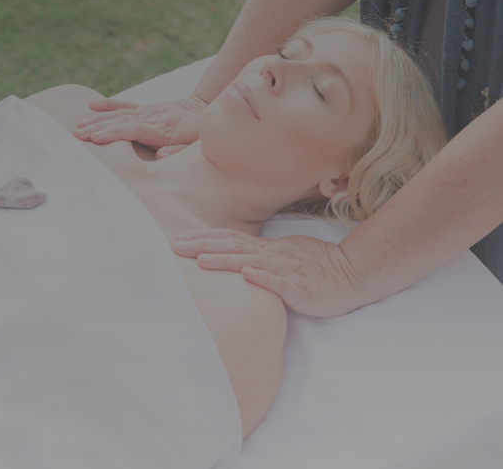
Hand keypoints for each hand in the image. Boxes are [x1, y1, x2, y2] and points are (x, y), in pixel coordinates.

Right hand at [73, 95, 207, 153]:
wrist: (209, 110)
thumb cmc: (203, 136)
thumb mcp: (198, 147)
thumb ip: (179, 152)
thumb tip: (160, 155)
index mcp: (164, 130)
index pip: (134, 130)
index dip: (115, 133)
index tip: (96, 138)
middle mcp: (154, 118)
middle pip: (122, 121)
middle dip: (99, 128)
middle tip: (77, 135)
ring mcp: (150, 111)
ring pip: (120, 113)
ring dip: (98, 119)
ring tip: (78, 125)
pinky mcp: (148, 108)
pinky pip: (125, 105)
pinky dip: (109, 105)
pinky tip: (92, 105)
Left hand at [172, 229, 358, 317]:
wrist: (351, 273)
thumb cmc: (316, 265)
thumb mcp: (285, 254)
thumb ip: (261, 254)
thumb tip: (237, 256)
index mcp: (268, 249)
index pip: (231, 239)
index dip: (205, 237)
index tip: (180, 238)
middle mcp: (273, 256)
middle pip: (233, 246)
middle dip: (203, 245)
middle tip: (176, 246)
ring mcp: (286, 270)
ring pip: (252, 263)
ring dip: (226, 260)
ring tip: (201, 260)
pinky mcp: (300, 288)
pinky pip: (280, 283)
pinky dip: (262, 279)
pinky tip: (246, 276)